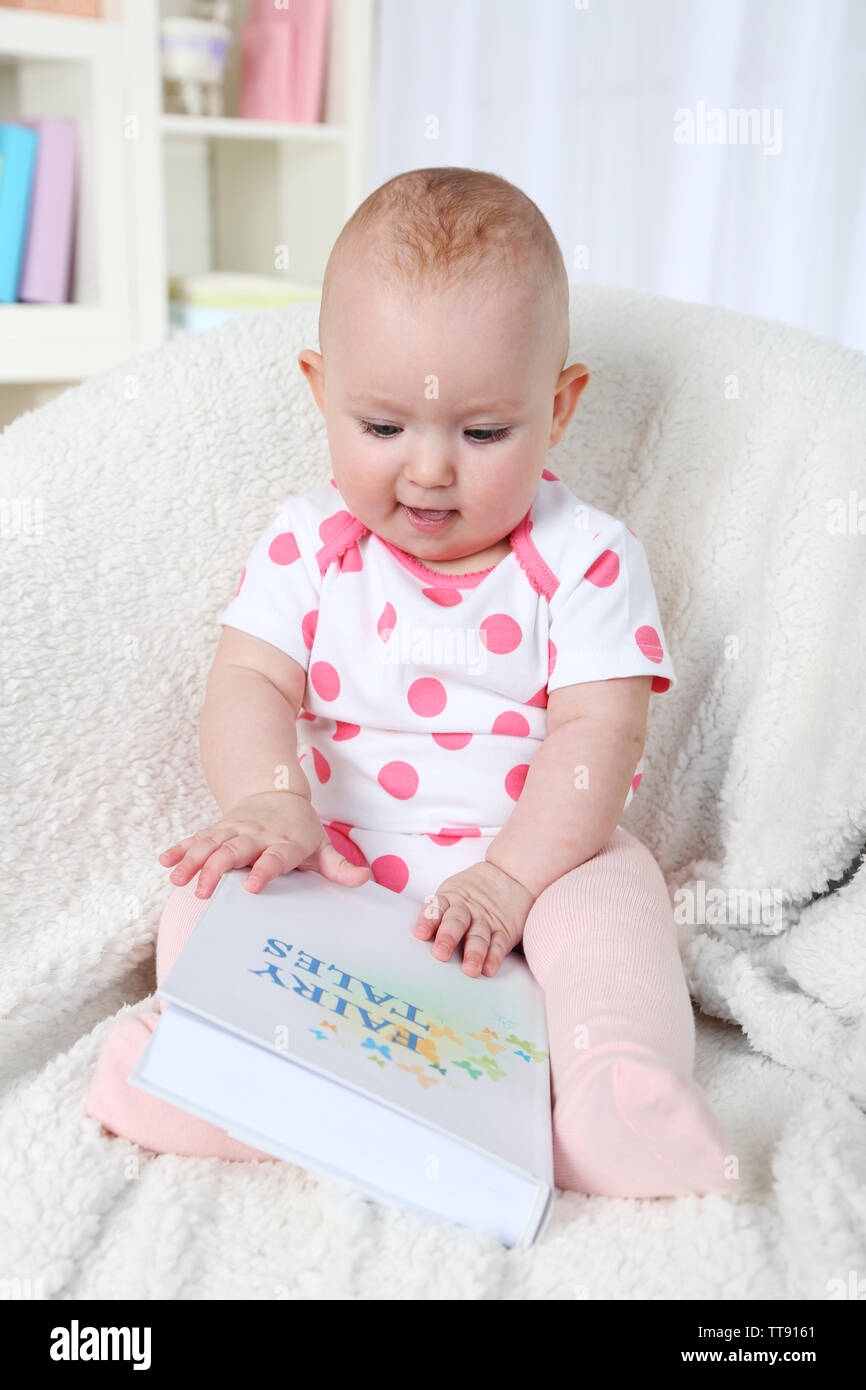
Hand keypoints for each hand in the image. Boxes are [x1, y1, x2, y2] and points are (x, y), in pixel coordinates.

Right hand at [158, 790, 370, 898]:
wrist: (276, 793)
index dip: (264, 869)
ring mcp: (234, 829)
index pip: (276, 857)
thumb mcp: (322, 846)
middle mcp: (257, 834)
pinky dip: (181, 849)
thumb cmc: (301, 830)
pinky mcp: (218, 829)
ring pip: (211, 843)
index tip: (253, 887)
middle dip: (218, 868)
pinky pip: (197, 839)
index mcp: (285, 841)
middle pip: (236, 849)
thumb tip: (364, 879)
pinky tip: (166, 861)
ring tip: (178, 878)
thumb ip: (338, 867)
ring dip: (193, 860)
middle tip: (203, 890)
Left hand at [412, 860, 535, 978]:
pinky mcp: (505, 930)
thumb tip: (415, 940)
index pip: (437, 908)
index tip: (420, 934)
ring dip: (474, 953)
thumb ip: (437, 914)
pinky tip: (489, 969)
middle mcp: (467, 909)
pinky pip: (499, 944)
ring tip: (469, 969)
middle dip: (448, 937)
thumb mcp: (452, 893)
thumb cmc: (471, 892)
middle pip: (457, 922)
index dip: (428, 920)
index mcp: (450, 898)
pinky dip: (494, 957)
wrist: (510, 874)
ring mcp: (487, 920)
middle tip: (440, 953)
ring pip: (479, 936)